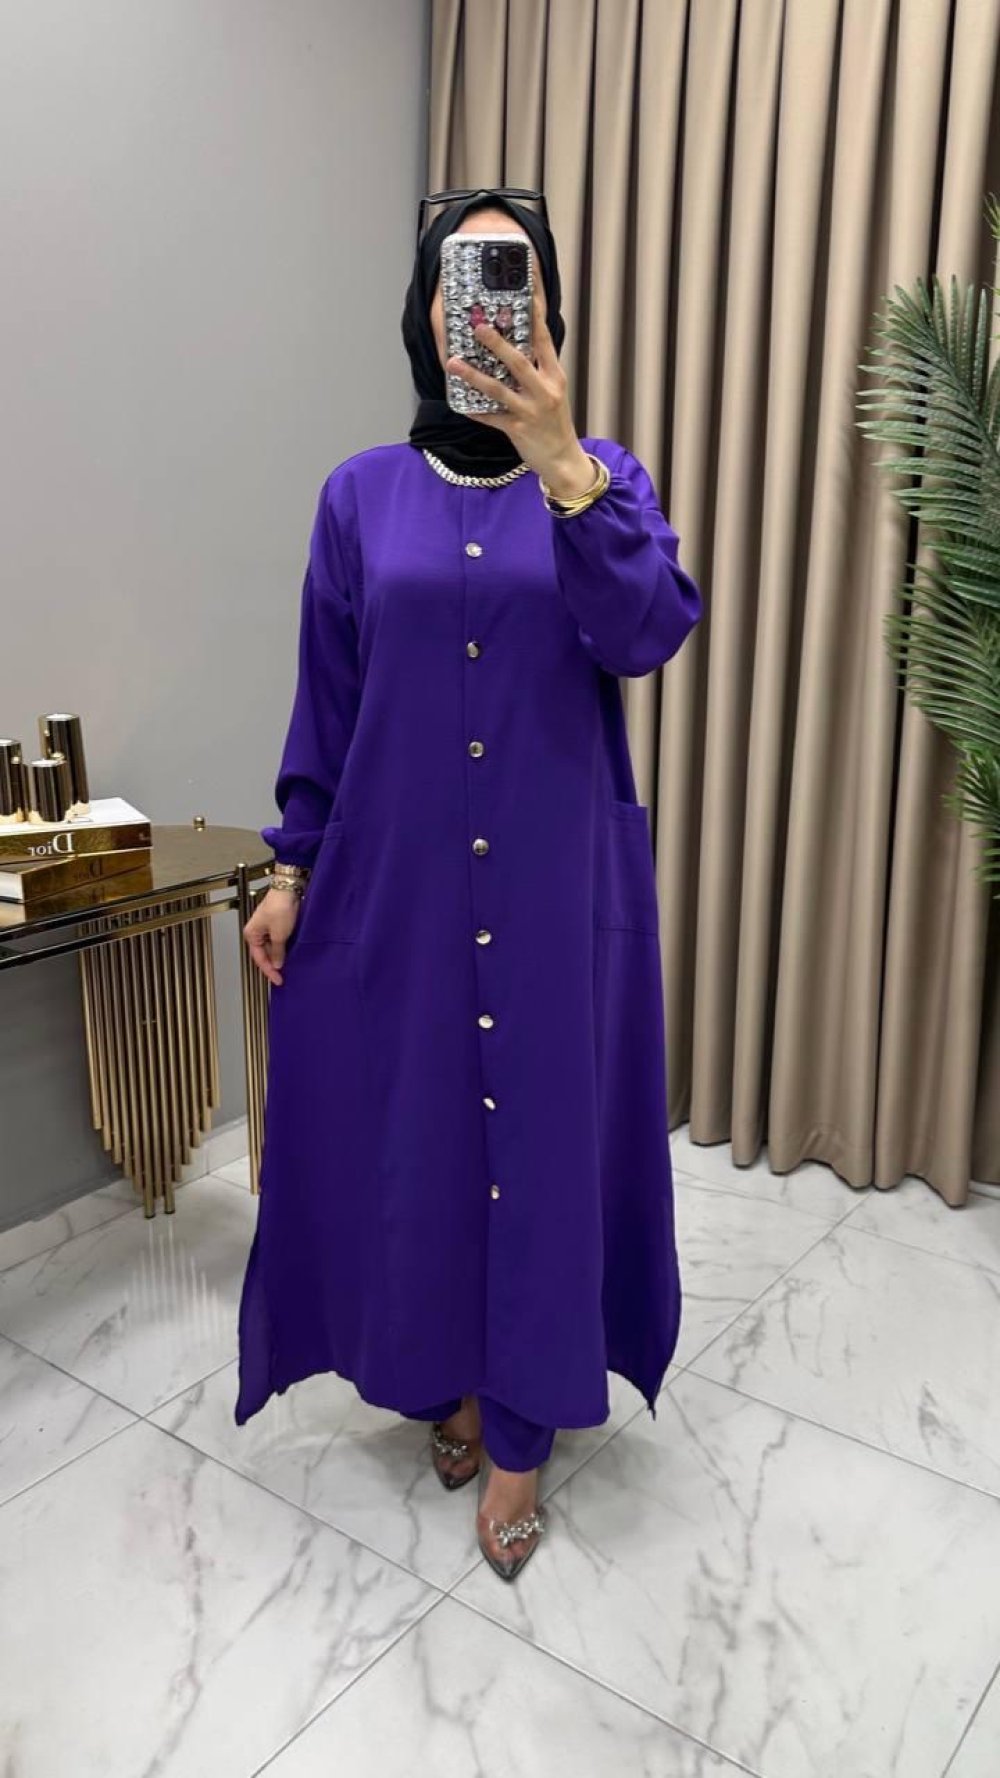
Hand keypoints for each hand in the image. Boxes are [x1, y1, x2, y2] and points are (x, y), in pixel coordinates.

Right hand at [243, 887, 300, 986]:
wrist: (289, 889)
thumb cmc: (280, 906)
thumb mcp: (279, 934)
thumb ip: (277, 951)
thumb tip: (277, 963)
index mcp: (252, 934)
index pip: (259, 959)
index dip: (269, 971)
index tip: (278, 980)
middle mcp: (256, 931)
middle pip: (264, 954)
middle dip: (273, 965)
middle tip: (282, 976)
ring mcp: (266, 927)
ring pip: (271, 948)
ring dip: (279, 957)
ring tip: (287, 967)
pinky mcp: (275, 922)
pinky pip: (277, 940)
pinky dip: (282, 948)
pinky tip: (289, 953)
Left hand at [446, 285, 596, 501]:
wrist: (563, 459)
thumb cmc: (555, 422)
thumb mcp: (553, 390)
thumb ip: (536, 369)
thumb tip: (514, 345)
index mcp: (554, 375)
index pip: (543, 338)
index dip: (534, 313)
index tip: (524, 290)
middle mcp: (544, 390)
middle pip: (519, 362)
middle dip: (497, 344)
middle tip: (478, 326)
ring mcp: (530, 411)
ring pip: (499, 390)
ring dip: (474, 375)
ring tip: (454, 363)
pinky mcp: (517, 430)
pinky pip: (491, 418)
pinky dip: (474, 411)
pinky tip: (459, 404)